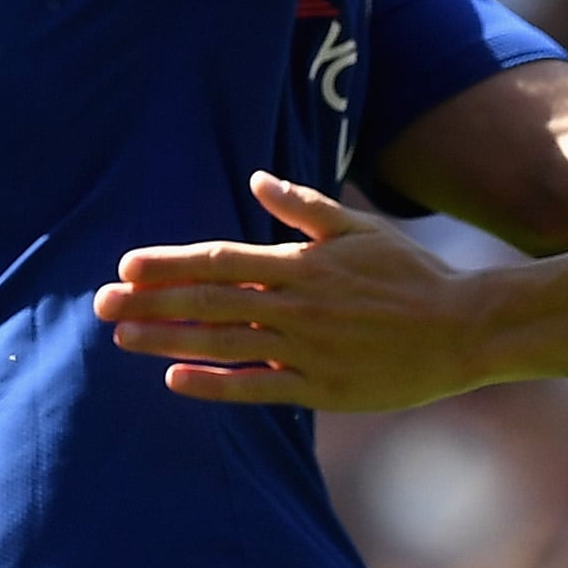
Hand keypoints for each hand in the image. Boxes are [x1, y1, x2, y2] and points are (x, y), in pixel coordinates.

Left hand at [98, 178, 497, 411]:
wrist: (465, 328)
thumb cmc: (412, 276)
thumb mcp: (360, 231)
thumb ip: (305, 209)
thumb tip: (257, 179)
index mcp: (302, 263)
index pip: (221, 259)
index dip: (171, 263)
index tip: (127, 265)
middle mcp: (297, 304)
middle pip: (209, 301)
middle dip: (151, 301)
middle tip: (102, 304)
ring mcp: (308, 349)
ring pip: (223, 343)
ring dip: (167, 339)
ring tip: (123, 336)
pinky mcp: (323, 388)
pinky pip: (257, 387)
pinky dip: (215, 383)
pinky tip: (175, 378)